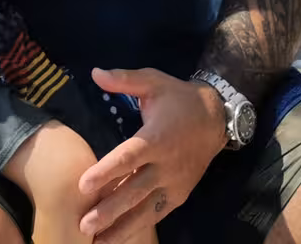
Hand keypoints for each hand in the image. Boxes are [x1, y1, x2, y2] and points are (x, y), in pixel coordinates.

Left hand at [77, 68, 225, 241]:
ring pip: (146, 209)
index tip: (84, 184)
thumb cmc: (178, 99)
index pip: (128, 157)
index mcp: (156, 137)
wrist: (216, 119)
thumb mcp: (154, 81)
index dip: (106, 171)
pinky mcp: (179, 194)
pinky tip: (119, 237)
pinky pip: (157, 213)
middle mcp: (166, 164)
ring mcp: (174, 183)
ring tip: (97, 241)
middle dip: (109, 209)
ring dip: (121, 226)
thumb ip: (125, 79)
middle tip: (85, 224)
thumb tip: (95, 73)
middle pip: (134, 190)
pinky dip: (139, 226)